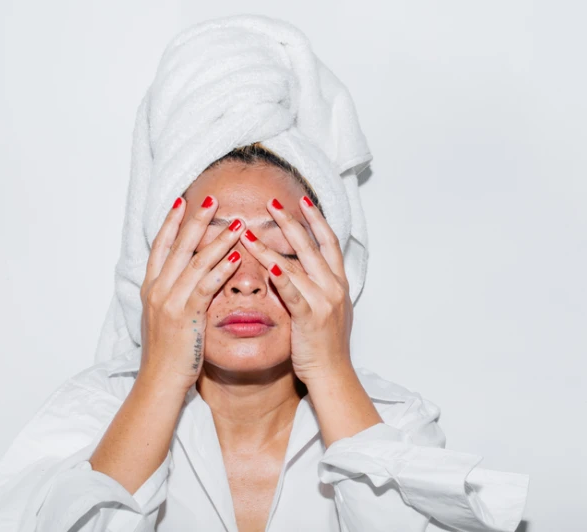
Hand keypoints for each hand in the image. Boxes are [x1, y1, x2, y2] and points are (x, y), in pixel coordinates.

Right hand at [139, 195, 244, 390]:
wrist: (159, 382)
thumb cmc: (167, 355)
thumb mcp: (164, 319)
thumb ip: (173, 296)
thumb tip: (184, 282)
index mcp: (150, 288)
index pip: (160, 246)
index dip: (172, 222)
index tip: (183, 201)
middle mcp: (156, 289)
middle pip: (178, 246)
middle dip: (196, 220)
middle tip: (213, 198)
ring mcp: (169, 301)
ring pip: (195, 261)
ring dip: (218, 239)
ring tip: (237, 223)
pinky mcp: (185, 315)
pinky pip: (206, 285)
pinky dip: (221, 269)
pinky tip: (237, 256)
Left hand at [239, 196, 353, 385]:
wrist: (333, 374)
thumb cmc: (325, 346)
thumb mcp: (327, 310)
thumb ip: (315, 287)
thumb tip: (296, 269)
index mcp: (338, 282)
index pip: (328, 242)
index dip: (315, 219)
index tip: (302, 200)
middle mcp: (334, 287)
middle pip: (311, 246)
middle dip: (291, 222)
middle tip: (272, 203)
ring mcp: (324, 301)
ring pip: (296, 265)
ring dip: (270, 246)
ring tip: (249, 231)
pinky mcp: (310, 317)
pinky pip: (294, 292)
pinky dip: (280, 277)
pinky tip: (267, 264)